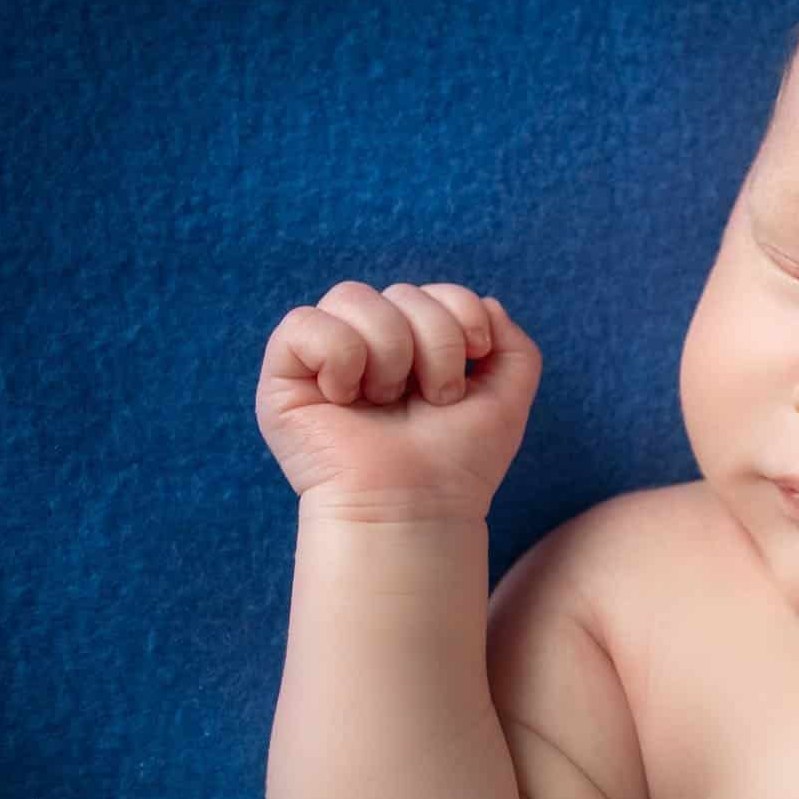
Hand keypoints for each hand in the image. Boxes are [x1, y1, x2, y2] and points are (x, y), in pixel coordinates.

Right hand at [255, 281, 540, 521]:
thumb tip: (486, 302)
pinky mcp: (283, 374)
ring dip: (390, 352)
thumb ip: (514, 345)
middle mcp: (369, 344)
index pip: (436, 291)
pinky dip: (338, 356)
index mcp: (416, 345)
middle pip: (401, 291)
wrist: (418, 507)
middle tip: (433, 399)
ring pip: (351, 296)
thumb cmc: (459, 462)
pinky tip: (345, 398)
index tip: (475, 359)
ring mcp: (324, 356)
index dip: (462, 313)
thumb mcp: (507, 399)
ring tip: (388, 400)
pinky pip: (302, 322)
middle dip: (435, 344)